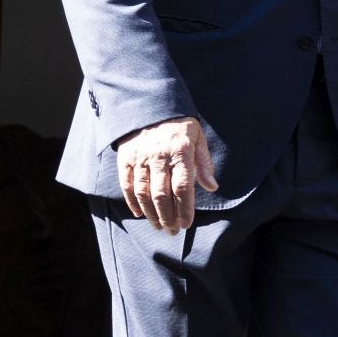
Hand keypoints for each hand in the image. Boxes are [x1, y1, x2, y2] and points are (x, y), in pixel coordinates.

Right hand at [115, 117, 217, 233]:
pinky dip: (133, 202)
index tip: (187, 224)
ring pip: (144, 193)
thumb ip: (204, 163)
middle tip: (173, 231)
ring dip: (152, 214)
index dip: (185, 209)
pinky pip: (127, 185)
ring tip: (159, 226)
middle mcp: (159, 156)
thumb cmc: (179, 125)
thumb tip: (212, 187)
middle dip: (168, 217)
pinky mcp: (125, 159)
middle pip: (162, 195)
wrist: (150, 105)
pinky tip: (140, 214)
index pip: (183, 187)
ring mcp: (140, 158)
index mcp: (180, 151)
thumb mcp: (198, 138)